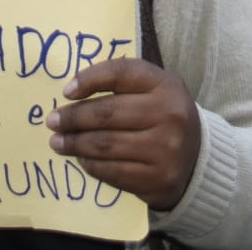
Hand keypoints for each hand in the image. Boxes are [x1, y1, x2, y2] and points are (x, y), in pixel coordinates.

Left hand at [46, 58, 201, 210]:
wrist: (198, 159)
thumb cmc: (164, 116)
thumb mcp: (154, 89)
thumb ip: (122, 83)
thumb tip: (72, 92)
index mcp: (166, 85)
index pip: (120, 72)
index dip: (89, 79)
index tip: (66, 91)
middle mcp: (169, 115)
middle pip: (108, 113)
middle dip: (73, 117)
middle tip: (52, 121)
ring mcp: (165, 149)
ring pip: (106, 144)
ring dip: (75, 143)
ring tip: (58, 142)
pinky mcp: (158, 179)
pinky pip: (113, 171)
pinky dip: (91, 164)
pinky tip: (81, 158)